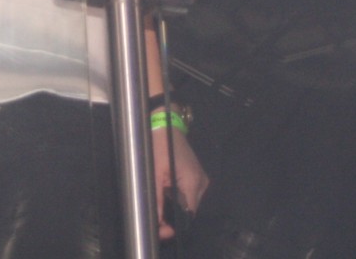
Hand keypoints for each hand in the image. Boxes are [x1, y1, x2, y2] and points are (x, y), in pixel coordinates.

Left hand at [152, 125, 207, 239]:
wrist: (166, 125)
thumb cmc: (159, 146)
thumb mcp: (154, 174)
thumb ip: (156, 199)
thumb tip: (156, 222)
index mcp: (192, 183)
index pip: (188, 214)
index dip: (175, 225)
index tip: (162, 230)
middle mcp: (201, 183)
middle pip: (189, 210)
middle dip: (173, 217)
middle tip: (157, 220)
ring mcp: (201, 179)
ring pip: (188, 203)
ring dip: (175, 207)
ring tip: (160, 206)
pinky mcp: (197, 175)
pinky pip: (188, 194)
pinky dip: (178, 197)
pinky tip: (167, 194)